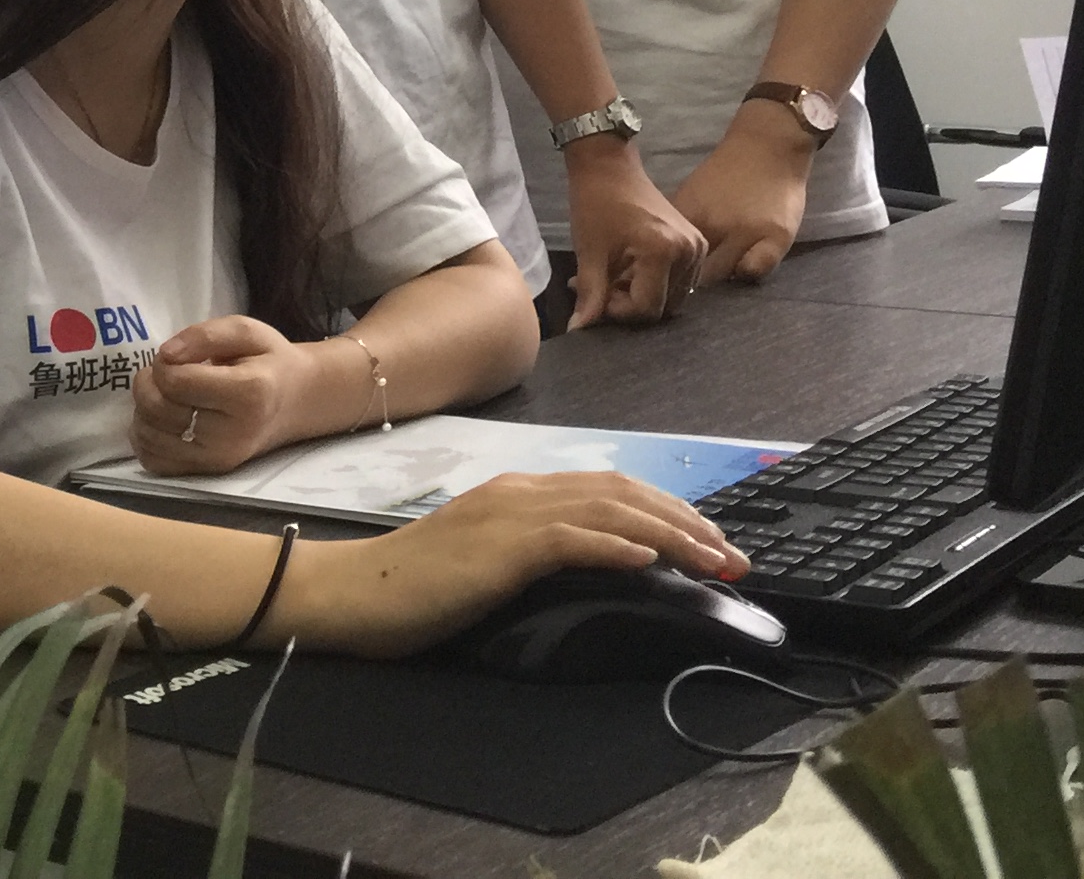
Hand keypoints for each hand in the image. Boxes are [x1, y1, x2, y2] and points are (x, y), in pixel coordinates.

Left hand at [130, 317, 328, 473]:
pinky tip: (163, 419)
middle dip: (149, 382)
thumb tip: (166, 354)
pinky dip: (147, 436)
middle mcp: (232, 435)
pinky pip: (153, 460)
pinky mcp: (205, 473)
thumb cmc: (268, 363)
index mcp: (247, 395)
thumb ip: (204, 336)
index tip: (180, 356)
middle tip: (170, 372)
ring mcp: (218, 460)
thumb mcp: (245, 331)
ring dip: (144, 408)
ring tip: (167, 394)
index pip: (174, 382)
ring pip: (148, 435)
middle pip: (156, 408)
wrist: (294, 403)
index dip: (164, 361)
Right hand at [280, 472, 747, 657]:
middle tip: (734, 554)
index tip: (709, 541)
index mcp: (515, 495)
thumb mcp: (483, 565)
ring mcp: (507, 515)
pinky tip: (650, 560)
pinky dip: (616, 544)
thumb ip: (531, 556)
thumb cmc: (410, 591)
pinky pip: (570, 538)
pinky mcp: (498, 546)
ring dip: (670, 534)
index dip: (666, 511)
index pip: (607, 489)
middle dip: (685, 520)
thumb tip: (593, 571)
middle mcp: (518, 493)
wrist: (350, 593)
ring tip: (715, 559)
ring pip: (608, 510)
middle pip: (621, 492)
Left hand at [561, 139, 708, 328]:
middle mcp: (689, 252)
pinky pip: (677, 282)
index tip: (598, 297)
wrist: (609, 167)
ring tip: (614, 277)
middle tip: (603, 287)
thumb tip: (578, 331)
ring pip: (671, 297)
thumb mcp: (590, 252)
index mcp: (663, 251)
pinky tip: (629, 271)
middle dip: (629, 304)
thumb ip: (590, 295)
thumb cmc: (596, 204)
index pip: (647, 307)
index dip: (619, 312)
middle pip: (662, 306)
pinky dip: (653, 284)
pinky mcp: (696, 245)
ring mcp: (697, 248)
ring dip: (641, 295)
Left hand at [673, 116, 817, 283]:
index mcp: (690, 213)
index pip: (670, 254)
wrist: (767, 146)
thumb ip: (680, 223)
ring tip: (720, 272)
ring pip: (724, 275)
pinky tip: (746, 265)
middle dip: (692, 281)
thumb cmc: (726, 171)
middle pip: (696, 271)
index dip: (667, 270)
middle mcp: (715, 224)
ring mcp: (747, 232)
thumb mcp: (692, 193)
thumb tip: (659, 253)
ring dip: (720, 278)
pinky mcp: (776, 237)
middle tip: (694, 282)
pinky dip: (748, 273)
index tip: (668, 276)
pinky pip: (755, 271)